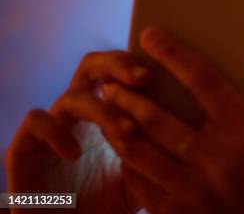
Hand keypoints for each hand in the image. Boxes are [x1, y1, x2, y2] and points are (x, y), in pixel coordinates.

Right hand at [4, 50, 151, 213]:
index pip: (121, 72)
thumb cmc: (109, 201)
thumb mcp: (145, 176)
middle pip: (92, 66)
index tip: (165, 71)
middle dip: (117, 64)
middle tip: (144, 77)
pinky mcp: (25, 147)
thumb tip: (197, 132)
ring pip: (72, 97)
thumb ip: (162, 152)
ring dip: (101, 110)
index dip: (140, 65)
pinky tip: (74, 153)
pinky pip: (35, 122)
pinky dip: (55, 132)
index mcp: (108, 111)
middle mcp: (80, 112)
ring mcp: (53, 127)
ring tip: (128, 131)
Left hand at [100, 27, 243, 213]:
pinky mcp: (170, 212)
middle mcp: (218, 160)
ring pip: (138, 149)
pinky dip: (125, 156)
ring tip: (107, 108)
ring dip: (117, 124)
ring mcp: (192, 190)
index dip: (174, 54)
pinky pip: (135, 178)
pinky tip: (120, 142)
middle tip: (111, 81)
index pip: (204, 82)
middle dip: (128, 96)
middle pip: (159, 118)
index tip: (149, 35)